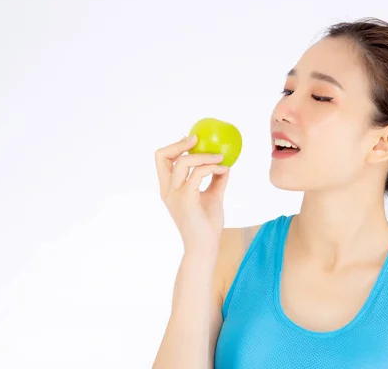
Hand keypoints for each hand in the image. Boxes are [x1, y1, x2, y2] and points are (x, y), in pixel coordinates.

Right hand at [155, 135, 230, 252]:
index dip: (175, 146)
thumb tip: (225, 165)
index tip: (192, 140)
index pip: (162, 161)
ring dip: (204, 156)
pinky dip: (213, 168)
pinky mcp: (187, 200)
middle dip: (180, 144)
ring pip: (183, 162)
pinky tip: (225, 170)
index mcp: (169, 189)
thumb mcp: (213, 197)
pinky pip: (199, 174)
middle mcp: (168, 190)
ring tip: (220, 158)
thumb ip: (216, 181)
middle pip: (162, 156)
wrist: (206, 247)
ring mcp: (175, 195)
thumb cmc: (207, 226)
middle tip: (198, 139)